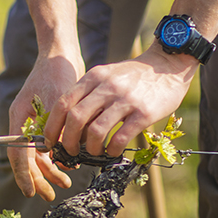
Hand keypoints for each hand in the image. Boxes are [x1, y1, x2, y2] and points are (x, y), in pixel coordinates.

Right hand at [7, 53, 84, 200]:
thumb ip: (58, 130)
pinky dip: (58, 156)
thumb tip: (61, 155)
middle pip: (27, 159)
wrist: (61, 53)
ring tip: (66, 182)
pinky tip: (71, 164)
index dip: (24, 175)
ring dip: (51, 169)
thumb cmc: (57, 73)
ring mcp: (34, 123)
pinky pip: (48, 145)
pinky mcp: (47, 121)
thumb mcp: (59, 103)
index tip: (31, 192)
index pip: (17, 155)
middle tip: (51, 195)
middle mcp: (23, 124)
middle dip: (39, 178)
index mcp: (19, 119)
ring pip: (39, 155)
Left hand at [44, 46, 198, 156]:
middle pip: (75, 119)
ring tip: (93, 152)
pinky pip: (120, 137)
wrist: (169, 64)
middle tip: (70, 152)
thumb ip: (88, 93)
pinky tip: (111, 151)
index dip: (52, 126)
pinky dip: (111, 149)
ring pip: (96, 131)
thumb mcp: (106, 75)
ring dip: (90, 148)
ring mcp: (125, 100)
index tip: (49, 141)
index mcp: (93, 77)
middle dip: (68, 141)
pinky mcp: (144, 113)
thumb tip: (67, 121)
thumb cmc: (133, 76)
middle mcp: (107, 87)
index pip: (63, 103)